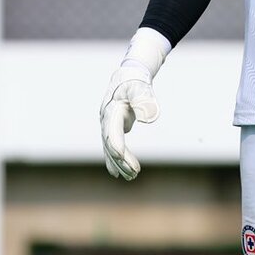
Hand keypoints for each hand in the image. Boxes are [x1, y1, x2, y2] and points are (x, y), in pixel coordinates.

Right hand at [100, 28, 171, 180]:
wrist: (127, 77)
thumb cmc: (135, 82)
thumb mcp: (141, 88)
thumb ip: (145, 100)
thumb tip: (149, 116)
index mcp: (111, 110)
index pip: (111, 131)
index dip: (116, 144)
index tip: (123, 157)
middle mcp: (106, 120)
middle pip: (110, 144)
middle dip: (120, 160)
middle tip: (134, 174)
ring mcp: (107, 125)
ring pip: (110, 149)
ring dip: (119, 164)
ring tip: (131, 177)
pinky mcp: (113, 129)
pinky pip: (113, 147)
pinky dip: (116, 160)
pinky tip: (119, 174)